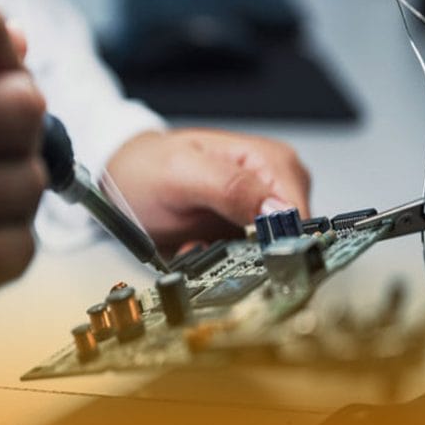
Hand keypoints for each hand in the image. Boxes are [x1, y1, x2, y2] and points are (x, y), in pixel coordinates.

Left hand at [105, 129, 309, 255]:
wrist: (125, 177)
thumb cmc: (148, 168)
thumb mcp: (181, 174)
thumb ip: (230, 188)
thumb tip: (276, 211)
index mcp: (273, 162)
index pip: (300, 218)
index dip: (275, 244)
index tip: (239, 254)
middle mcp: (276, 185)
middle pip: (288, 241)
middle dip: (249, 256)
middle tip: (206, 246)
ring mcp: (262, 209)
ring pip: (268, 256)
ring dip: (232, 261)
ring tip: (196, 244)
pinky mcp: (246, 230)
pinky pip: (248, 259)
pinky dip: (222, 263)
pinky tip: (198, 247)